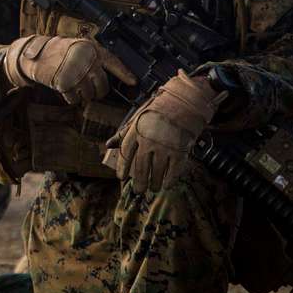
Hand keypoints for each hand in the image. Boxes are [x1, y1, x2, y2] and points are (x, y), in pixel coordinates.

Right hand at [4, 35, 135, 105]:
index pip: (113, 62)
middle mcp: (86, 60)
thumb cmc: (56, 51)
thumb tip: (108, 73)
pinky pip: (74, 100)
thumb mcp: (76, 47)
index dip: (125, 74)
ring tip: (73, 85)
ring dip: (82, 95)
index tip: (133, 82)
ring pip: (89, 95)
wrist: (33, 55)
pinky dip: (70, 98)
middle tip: (88, 88)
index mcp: (91, 49)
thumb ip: (92, 57)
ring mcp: (76, 73)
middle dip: (97, 91)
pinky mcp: (65, 85)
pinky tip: (64, 88)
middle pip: (103, 86)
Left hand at [103, 73, 221, 191]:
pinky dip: (170, 180)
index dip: (122, 167)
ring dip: (155, 183)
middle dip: (139, 182)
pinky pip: (174, 170)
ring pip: (157, 172)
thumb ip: (123, 134)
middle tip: (138, 190)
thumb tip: (108, 145)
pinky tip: (167, 184)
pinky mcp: (180, 150)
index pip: (125, 153)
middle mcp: (148, 140)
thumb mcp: (137, 119)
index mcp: (136, 131)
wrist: (184, 102)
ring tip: (154, 188)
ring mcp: (165, 146)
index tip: (121, 178)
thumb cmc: (158, 110)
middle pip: (141, 167)